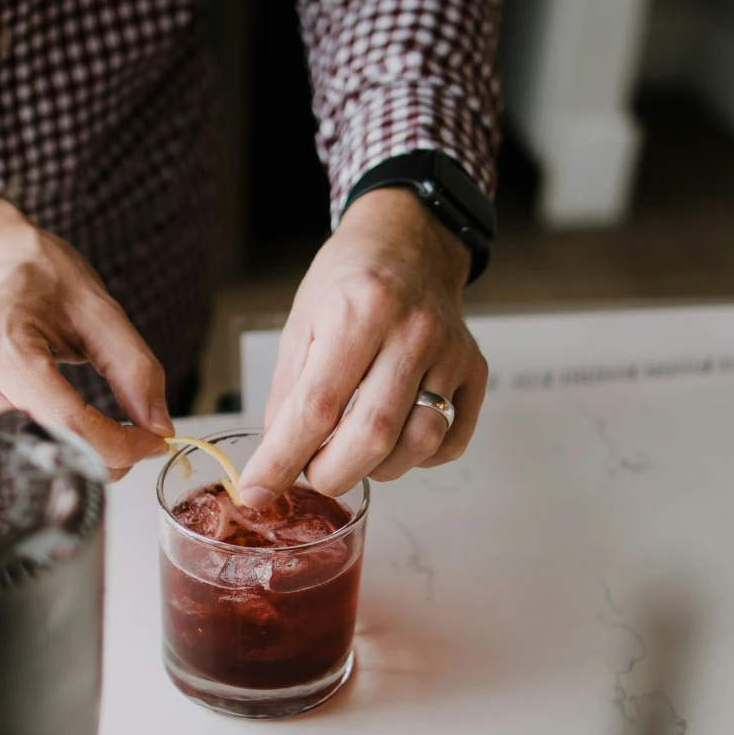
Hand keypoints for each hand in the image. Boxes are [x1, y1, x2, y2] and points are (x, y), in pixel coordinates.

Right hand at [0, 198, 169, 477]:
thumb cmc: (39, 272)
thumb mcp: (98, 308)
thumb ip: (134, 369)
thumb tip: (158, 428)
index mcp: (0, 346)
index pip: (68, 422)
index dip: (119, 444)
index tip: (153, 443)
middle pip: (53, 439)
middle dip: (100, 441)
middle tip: (128, 424)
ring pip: (38, 437)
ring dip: (69, 424)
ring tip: (56, 367)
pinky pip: (15, 429)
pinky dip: (42, 414)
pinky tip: (32, 377)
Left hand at [239, 187, 486, 497]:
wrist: (411, 243)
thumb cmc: (351, 281)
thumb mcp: (303, 323)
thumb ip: (290, 394)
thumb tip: (276, 461)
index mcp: (359, 310)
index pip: (317, 406)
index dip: (283, 459)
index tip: (258, 490)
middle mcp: (411, 330)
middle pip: (372, 434)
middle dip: (331, 474)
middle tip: (312, 474)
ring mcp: (450, 352)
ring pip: (418, 442)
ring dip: (376, 469)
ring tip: (352, 453)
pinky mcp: (475, 371)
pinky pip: (451, 440)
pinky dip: (418, 459)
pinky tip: (395, 441)